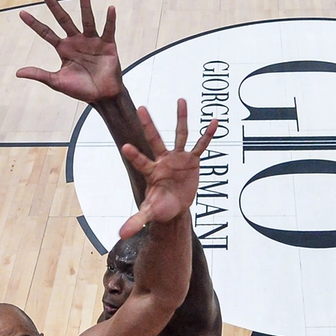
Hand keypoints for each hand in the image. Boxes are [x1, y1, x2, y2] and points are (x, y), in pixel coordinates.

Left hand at [16, 0, 123, 103]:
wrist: (102, 96)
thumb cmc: (80, 89)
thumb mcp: (57, 82)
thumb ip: (39, 74)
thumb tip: (17, 72)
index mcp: (63, 48)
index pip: (45, 33)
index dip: (34, 24)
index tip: (21, 13)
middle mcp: (76, 41)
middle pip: (63, 19)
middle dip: (53, 6)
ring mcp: (92, 41)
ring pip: (87, 20)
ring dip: (85, 5)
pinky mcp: (107, 45)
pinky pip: (108, 30)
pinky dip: (110, 20)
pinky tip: (110, 9)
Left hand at [119, 100, 217, 238]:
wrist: (174, 206)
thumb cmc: (160, 207)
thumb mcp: (149, 214)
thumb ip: (135, 221)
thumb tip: (120, 235)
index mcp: (152, 172)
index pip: (141, 162)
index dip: (134, 155)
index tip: (125, 146)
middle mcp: (163, 160)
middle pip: (155, 139)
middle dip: (149, 124)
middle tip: (141, 107)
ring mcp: (178, 158)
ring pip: (180, 134)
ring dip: (181, 118)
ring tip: (181, 100)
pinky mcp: (192, 161)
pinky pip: (201, 146)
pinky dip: (208, 135)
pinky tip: (214, 122)